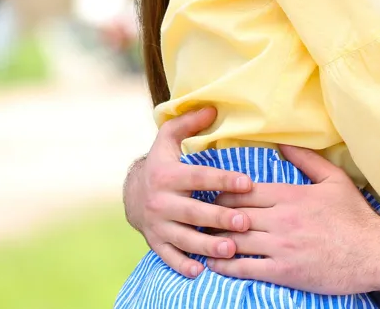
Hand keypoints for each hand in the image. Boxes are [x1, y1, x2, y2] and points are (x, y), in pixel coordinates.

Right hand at [123, 106, 252, 276]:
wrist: (133, 193)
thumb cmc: (163, 164)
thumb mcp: (168, 139)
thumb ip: (189, 123)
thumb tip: (213, 108)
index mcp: (168, 175)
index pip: (199, 177)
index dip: (223, 179)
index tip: (247, 183)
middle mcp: (161, 201)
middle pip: (193, 212)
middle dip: (219, 218)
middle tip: (245, 222)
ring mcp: (157, 225)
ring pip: (183, 238)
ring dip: (206, 245)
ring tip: (230, 249)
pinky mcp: (155, 242)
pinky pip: (168, 256)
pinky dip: (182, 265)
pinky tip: (200, 271)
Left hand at [205, 145, 379, 293]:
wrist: (373, 252)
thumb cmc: (356, 216)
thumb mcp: (335, 180)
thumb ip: (308, 160)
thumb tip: (284, 144)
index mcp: (291, 194)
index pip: (243, 191)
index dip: (223, 193)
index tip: (215, 196)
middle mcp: (281, 219)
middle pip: (232, 214)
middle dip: (213, 216)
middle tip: (201, 218)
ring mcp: (280, 246)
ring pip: (233, 240)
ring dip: (213, 241)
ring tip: (202, 240)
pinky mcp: (282, 271)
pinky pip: (243, 268)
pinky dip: (224, 266)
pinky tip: (214, 264)